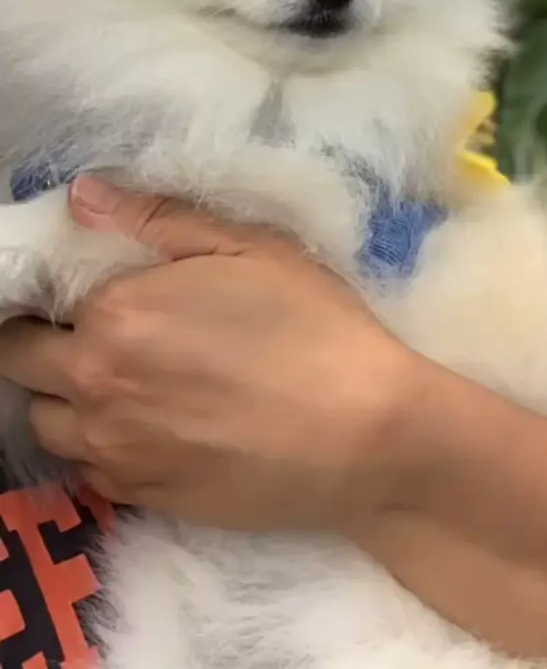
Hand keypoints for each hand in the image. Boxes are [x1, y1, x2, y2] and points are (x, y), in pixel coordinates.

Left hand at [0, 176, 419, 531]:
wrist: (364, 434)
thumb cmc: (314, 326)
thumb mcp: (250, 248)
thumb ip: (157, 218)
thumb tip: (83, 196)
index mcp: (113, 314)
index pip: (36, 302)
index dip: (60, 293)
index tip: (96, 290)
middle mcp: (93, 386)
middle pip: (21, 364)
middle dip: (45, 343)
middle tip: (108, 332)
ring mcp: (112, 452)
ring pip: (46, 423)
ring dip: (67, 397)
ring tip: (126, 381)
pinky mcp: (139, 499)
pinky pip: (88, 469)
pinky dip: (103, 445)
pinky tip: (157, 426)